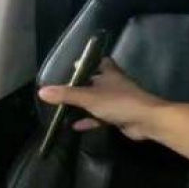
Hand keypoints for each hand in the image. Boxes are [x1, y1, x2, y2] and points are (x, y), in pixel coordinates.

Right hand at [38, 57, 165, 140]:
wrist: (146, 120)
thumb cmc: (119, 102)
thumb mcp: (89, 97)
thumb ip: (66, 95)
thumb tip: (42, 91)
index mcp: (110, 73)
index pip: (99, 61)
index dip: (87, 62)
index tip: (72, 66)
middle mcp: (114, 84)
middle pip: (95, 82)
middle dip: (81, 86)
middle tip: (62, 92)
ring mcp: (118, 100)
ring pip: (98, 101)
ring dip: (84, 105)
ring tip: (64, 110)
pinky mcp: (120, 116)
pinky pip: (100, 117)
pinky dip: (89, 120)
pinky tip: (75, 126)